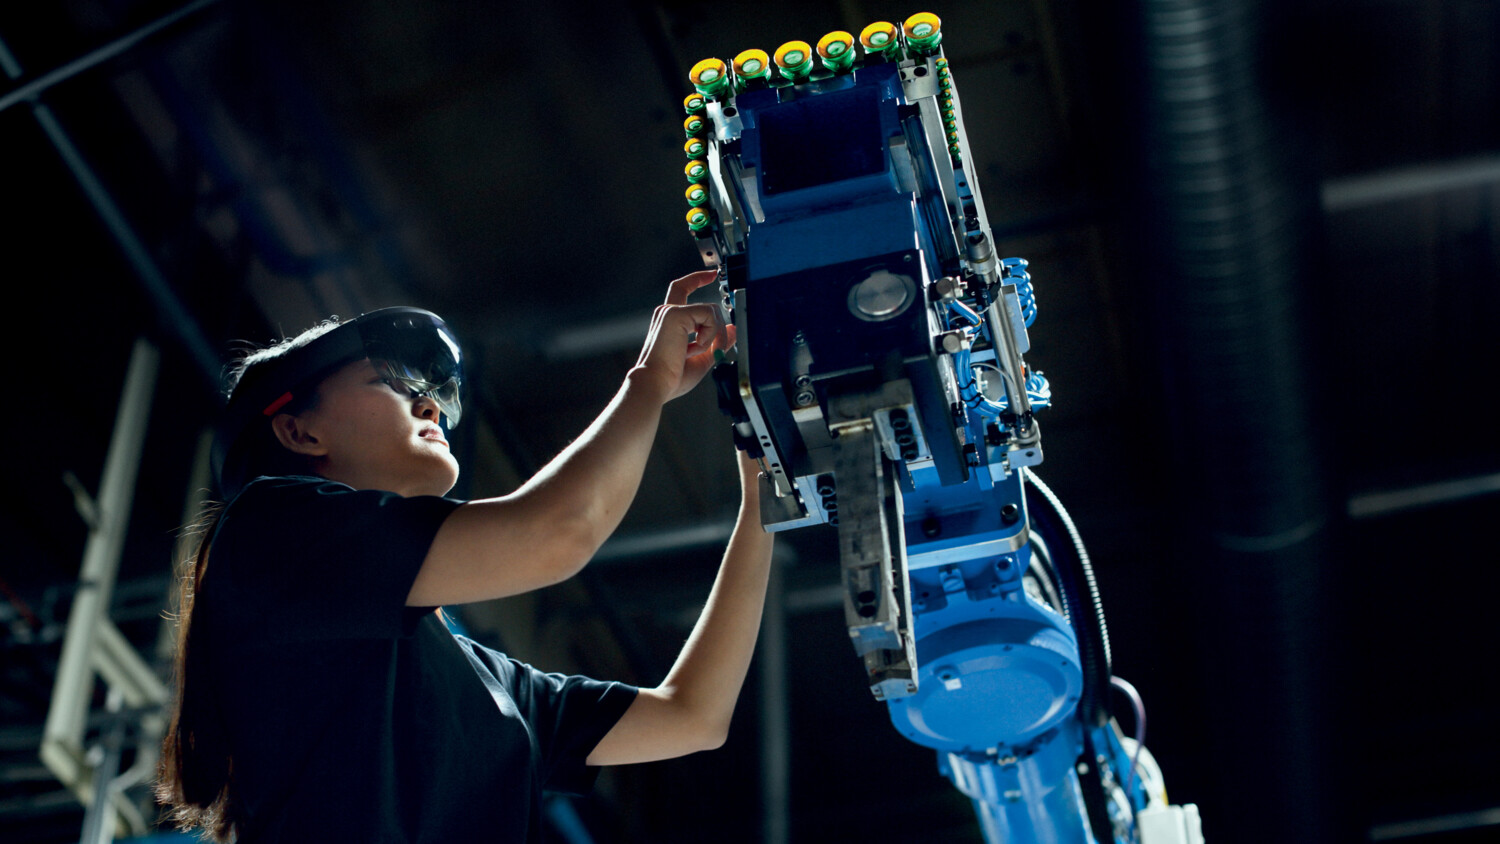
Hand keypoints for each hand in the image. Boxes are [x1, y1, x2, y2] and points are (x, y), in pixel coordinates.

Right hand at [630, 270, 735, 402]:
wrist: (655, 384)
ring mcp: (671, 310)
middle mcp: (667, 312)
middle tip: (717, 351)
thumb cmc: (671, 377)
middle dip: (720, 331)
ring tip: (698, 353)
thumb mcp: (702, 358)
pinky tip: (694, 349)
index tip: (712, 274)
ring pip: (712, 312)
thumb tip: (732, 329)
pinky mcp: (675, 313)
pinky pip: (708, 316)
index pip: (682, 289)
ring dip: (714, 337)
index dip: (698, 279)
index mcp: (670, 321)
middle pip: (708, 307)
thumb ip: (716, 342)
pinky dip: (709, 335)